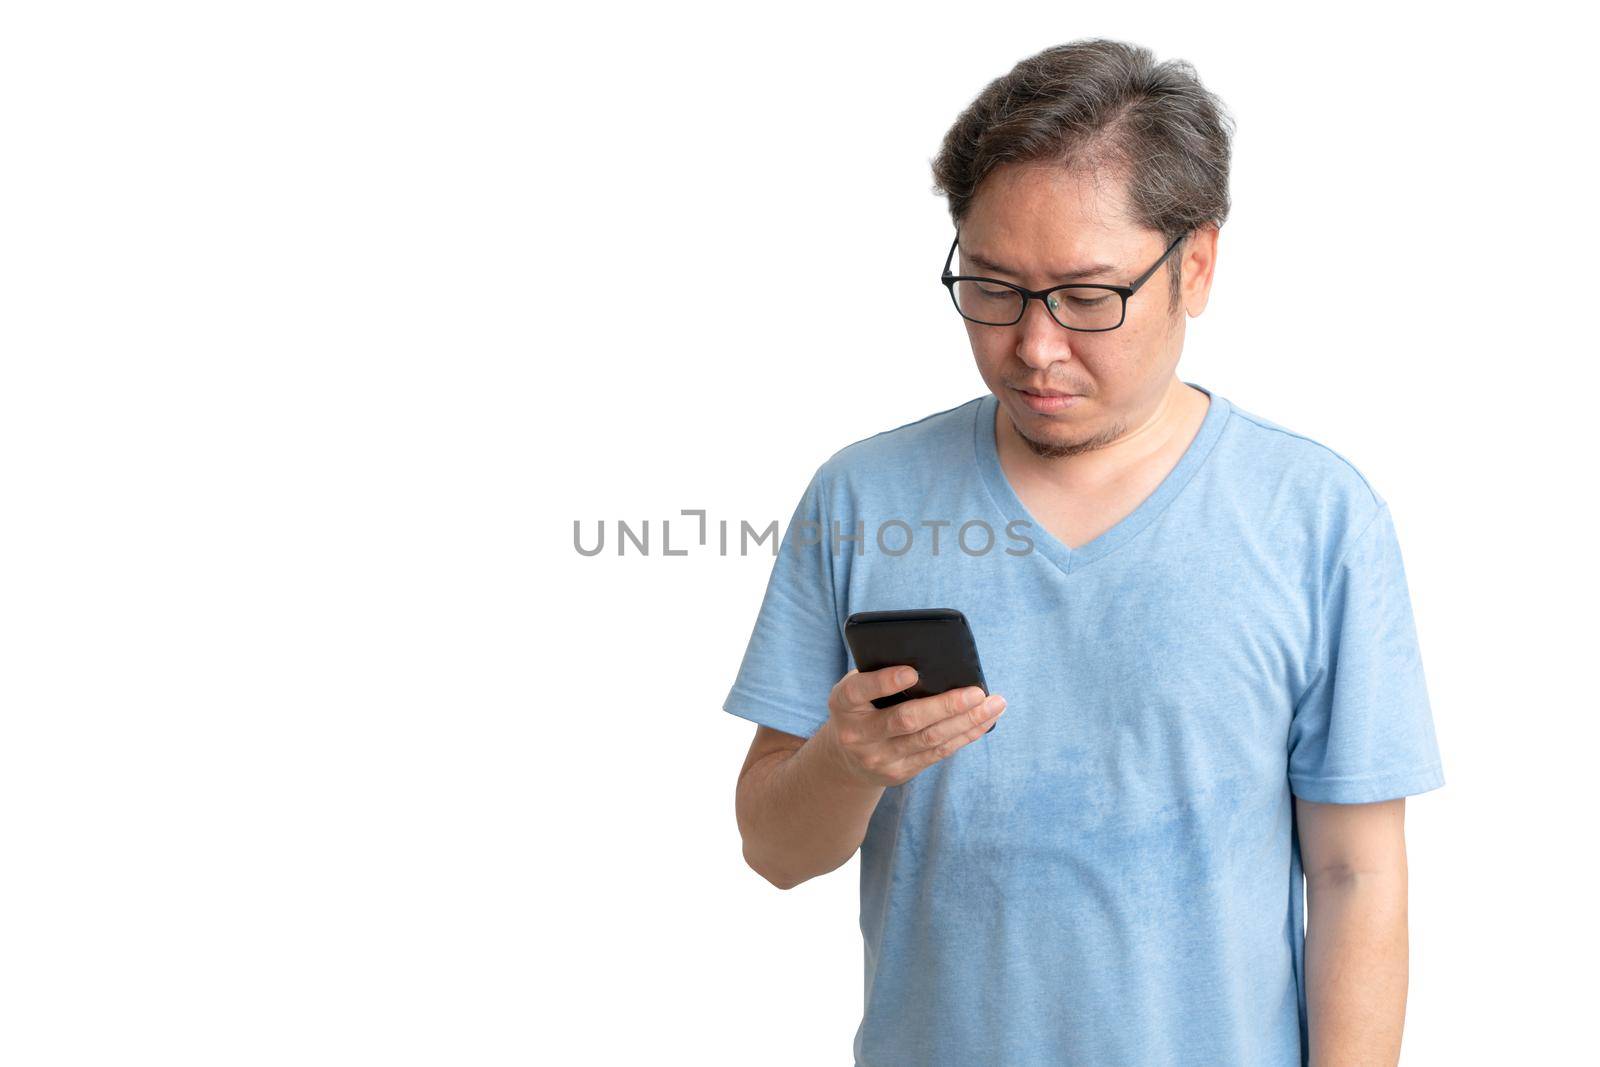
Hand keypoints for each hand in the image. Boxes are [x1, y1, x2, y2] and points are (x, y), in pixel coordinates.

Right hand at [821, 665, 1004, 787]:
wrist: (846, 756)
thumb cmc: (862, 705)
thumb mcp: (858, 688)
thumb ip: (882, 674)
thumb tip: (936, 662)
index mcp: (843, 703)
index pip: (860, 690)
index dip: (885, 682)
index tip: (913, 672)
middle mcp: (858, 734)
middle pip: (906, 719)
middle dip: (945, 706)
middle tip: (977, 692)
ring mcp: (879, 758)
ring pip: (929, 739)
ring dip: (966, 721)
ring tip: (994, 704)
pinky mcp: (899, 772)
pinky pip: (938, 753)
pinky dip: (965, 735)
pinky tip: (984, 721)